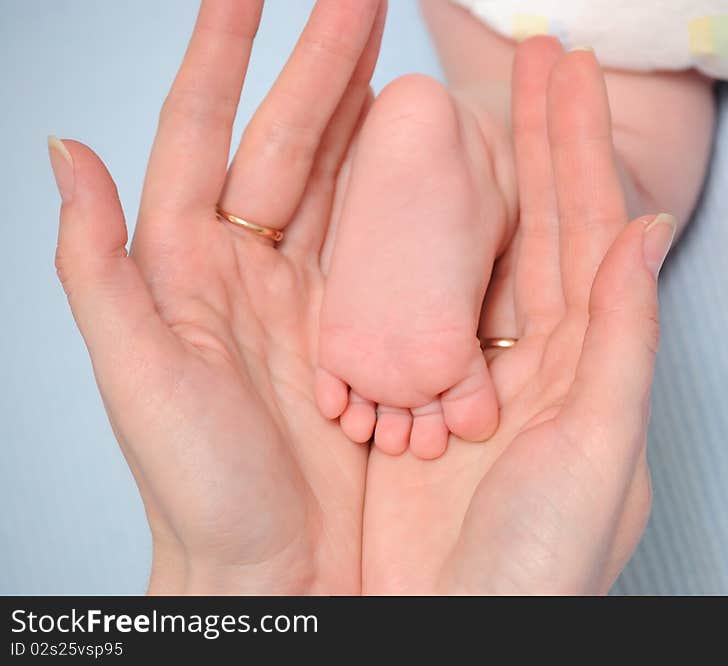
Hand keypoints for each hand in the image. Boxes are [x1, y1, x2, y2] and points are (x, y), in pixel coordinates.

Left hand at [50, 0, 386, 593]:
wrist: (273, 568)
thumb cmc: (199, 487)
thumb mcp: (137, 375)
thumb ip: (99, 266)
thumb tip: (66, 149)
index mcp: (187, 266)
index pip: (201, 133)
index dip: (221, 54)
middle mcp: (250, 268)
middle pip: (290, 143)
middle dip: (324, 64)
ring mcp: (315, 296)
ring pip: (348, 185)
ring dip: (372, 119)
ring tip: (401, 61)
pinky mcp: (366, 331)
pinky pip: (393, 252)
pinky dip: (416, 204)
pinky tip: (438, 164)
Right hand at [362, 40, 675, 593]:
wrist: (448, 640)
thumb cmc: (539, 569)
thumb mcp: (599, 451)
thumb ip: (622, 343)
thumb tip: (643, 234)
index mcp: (586, 366)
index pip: (586, 232)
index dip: (576, 150)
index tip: (567, 72)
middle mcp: (532, 363)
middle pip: (532, 228)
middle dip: (531, 142)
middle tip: (524, 58)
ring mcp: (469, 376)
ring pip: (471, 258)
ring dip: (468, 184)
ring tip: (454, 108)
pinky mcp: (413, 400)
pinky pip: (409, 309)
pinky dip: (402, 253)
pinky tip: (390, 202)